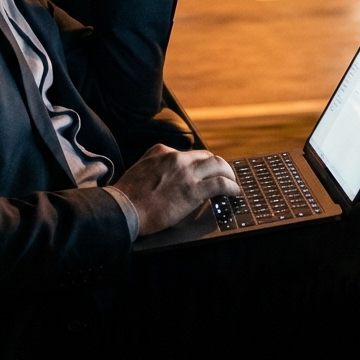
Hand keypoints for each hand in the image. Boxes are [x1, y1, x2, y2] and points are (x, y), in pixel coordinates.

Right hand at [113, 145, 240, 235]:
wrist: (124, 208)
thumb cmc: (127, 196)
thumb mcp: (139, 170)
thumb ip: (153, 167)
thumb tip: (162, 176)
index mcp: (161, 151)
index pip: (188, 154)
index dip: (199, 164)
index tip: (203, 172)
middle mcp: (176, 157)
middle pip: (206, 156)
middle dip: (218, 165)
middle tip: (224, 175)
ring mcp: (186, 173)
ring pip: (218, 165)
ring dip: (229, 173)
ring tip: (233, 182)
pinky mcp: (193, 190)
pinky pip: (220, 184)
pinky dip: (232, 187)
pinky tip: (235, 192)